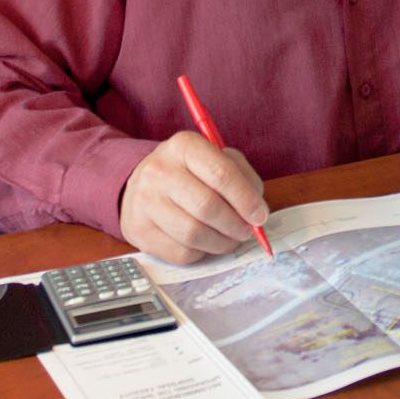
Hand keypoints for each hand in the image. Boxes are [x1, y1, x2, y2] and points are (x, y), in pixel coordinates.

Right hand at [119, 132, 268, 263]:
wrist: (144, 183)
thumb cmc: (191, 172)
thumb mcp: (218, 159)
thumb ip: (243, 179)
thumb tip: (257, 213)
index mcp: (184, 146)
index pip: (221, 175)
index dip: (246, 200)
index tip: (260, 216)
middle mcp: (159, 171)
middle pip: (207, 207)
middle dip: (235, 225)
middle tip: (246, 231)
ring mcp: (144, 202)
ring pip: (193, 234)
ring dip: (221, 243)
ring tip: (230, 238)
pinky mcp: (139, 230)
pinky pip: (180, 252)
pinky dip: (201, 252)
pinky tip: (205, 242)